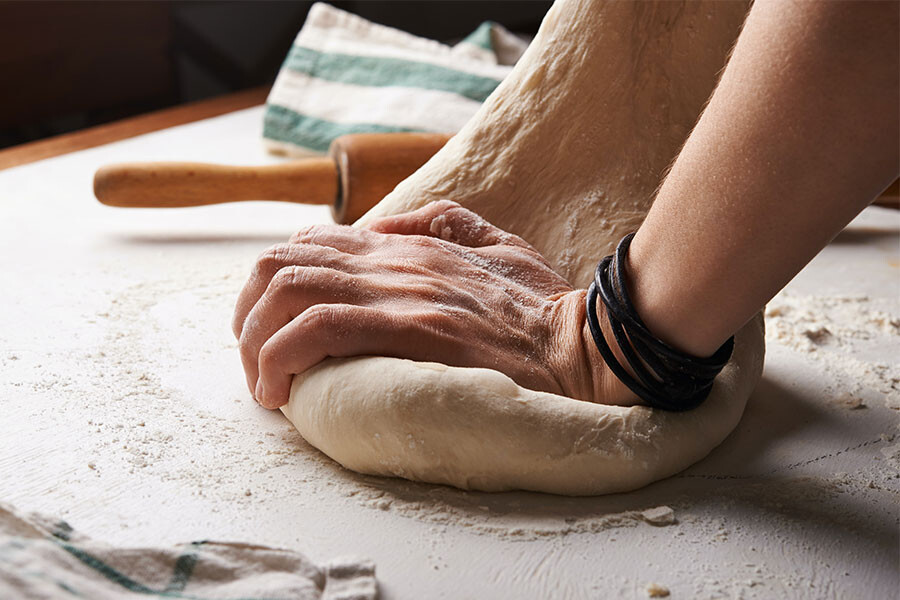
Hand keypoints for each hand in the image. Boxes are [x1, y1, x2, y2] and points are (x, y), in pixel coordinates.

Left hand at [232, 201, 635, 408]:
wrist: (585, 345)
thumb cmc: (543, 308)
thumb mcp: (497, 243)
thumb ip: (444, 223)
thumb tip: (388, 224)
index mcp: (407, 245)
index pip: (310, 243)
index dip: (274, 286)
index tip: (274, 333)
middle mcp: (393, 260)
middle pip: (281, 263)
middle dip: (248, 315)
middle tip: (257, 364)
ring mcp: (400, 292)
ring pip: (287, 291)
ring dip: (256, 341)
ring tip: (265, 385)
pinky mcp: (410, 328)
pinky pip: (317, 329)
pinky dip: (281, 357)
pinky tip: (282, 392)